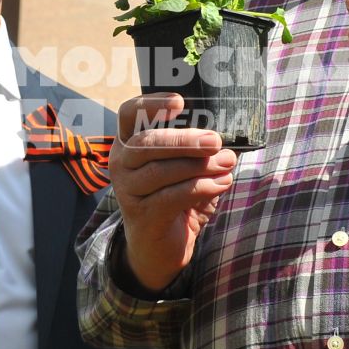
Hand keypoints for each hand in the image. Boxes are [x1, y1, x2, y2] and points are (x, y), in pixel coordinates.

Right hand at [109, 93, 237, 291]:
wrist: (157, 246)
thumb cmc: (172, 197)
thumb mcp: (181, 168)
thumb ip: (196, 150)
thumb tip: (225, 139)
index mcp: (128, 143)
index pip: (130, 114)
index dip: (151, 104)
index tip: (180, 102)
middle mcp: (121, 163)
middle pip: (147, 143)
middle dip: (184, 140)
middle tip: (215, 140)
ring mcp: (128, 191)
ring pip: (161, 171)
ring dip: (199, 166)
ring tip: (227, 163)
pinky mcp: (142, 216)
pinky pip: (172, 197)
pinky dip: (201, 188)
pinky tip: (223, 183)